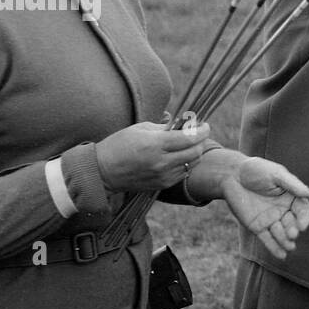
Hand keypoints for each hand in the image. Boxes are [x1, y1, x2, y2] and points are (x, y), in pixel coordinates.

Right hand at [95, 121, 212, 191]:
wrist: (103, 171)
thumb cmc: (120, 144)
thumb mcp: (141, 128)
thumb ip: (165, 127)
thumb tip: (185, 125)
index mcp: (155, 144)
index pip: (190, 137)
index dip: (202, 130)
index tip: (205, 124)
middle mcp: (162, 162)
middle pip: (196, 151)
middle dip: (201, 140)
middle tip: (198, 133)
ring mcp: (163, 175)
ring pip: (193, 163)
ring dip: (195, 152)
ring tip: (189, 144)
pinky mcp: (163, 184)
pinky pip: (184, 172)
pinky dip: (187, 163)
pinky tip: (179, 156)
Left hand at [221, 157, 308, 259]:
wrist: (231, 175)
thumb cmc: (256, 170)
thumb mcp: (276, 174)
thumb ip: (294, 185)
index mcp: (291, 196)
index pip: (302, 210)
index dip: (304, 219)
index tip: (302, 225)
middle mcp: (283, 210)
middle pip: (292, 224)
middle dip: (293, 230)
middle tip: (291, 234)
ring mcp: (270, 219)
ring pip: (281, 234)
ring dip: (285, 241)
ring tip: (288, 246)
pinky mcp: (257, 227)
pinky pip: (267, 239)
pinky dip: (274, 248)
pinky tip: (281, 256)